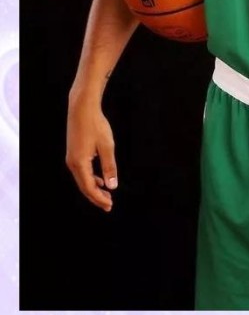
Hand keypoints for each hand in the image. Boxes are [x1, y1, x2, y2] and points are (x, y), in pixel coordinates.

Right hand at [66, 95, 117, 212]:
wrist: (82, 108)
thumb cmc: (95, 125)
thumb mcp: (107, 146)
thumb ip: (109, 167)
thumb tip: (112, 185)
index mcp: (79, 164)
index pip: (89, 188)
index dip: (99, 198)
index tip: (110, 205)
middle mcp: (72, 163)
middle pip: (84, 186)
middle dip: (96, 197)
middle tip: (109, 205)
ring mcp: (71, 158)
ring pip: (82, 179)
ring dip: (94, 188)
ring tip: (106, 195)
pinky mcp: (73, 152)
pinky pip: (81, 171)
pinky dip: (90, 178)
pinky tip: (99, 179)